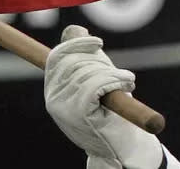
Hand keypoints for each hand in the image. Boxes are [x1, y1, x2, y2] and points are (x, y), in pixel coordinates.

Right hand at [44, 25, 163, 168]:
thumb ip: (85, 59)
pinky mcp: (79, 114)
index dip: (77, 44)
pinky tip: (126, 86)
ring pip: (88, 72)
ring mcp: (64, 107)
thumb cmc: (112, 114)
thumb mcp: (95, 82)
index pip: (57, 57)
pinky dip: (114, 81)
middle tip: (120, 75)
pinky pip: (96, 85)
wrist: (122, 149)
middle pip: (73, 62)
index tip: (98, 43)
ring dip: (113, 73)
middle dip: (100, 62)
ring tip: (126, 83)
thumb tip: (74, 30)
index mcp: (53, 90)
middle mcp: (53, 98)